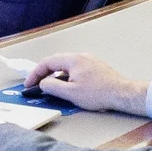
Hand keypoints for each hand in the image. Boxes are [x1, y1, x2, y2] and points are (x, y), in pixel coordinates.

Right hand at [24, 52, 148, 115]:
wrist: (122, 94)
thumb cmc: (99, 93)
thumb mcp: (70, 93)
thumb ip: (53, 87)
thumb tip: (43, 83)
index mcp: (73, 59)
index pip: (47, 62)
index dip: (35, 73)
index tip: (29, 84)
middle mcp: (81, 56)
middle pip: (56, 62)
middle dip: (44, 73)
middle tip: (36, 85)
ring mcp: (89, 60)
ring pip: (66, 66)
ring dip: (56, 75)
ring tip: (50, 87)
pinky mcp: (95, 67)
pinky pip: (75, 69)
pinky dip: (66, 76)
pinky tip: (67, 87)